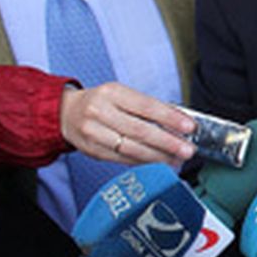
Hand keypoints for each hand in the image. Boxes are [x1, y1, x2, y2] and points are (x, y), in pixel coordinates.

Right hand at [59, 83, 195, 164]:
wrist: (65, 113)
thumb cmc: (102, 102)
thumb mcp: (122, 95)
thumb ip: (148, 107)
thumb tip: (180, 121)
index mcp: (112, 93)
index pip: (147, 106)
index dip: (170, 118)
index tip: (190, 127)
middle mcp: (100, 111)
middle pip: (140, 130)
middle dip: (168, 142)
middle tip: (188, 150)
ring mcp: (93, 133)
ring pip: (131, 148)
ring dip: (158, 156)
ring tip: (177, 159)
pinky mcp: (92, 151)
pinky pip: (122, 159)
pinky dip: (143, 162)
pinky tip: (158, 163)